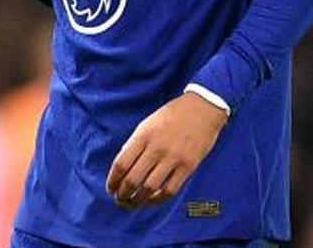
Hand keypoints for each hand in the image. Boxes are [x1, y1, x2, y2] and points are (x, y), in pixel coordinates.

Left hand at [105, 92, 227, 209]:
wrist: (202, 108)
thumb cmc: (172, 115)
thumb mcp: (147, 124)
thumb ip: (135, 144)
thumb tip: (122, 167)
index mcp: (143, 136)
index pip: (121, 164)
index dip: (113, 180)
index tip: (110, 188)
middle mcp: (156, 148)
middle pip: (133, 179)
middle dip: (123, 194)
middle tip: (120, 199)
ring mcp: (173, 158)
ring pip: (149, 187)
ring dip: (137, 200)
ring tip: (132, 203)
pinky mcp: (188, 166)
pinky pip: (170, 189)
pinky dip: (158, 199)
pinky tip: (151, 200)